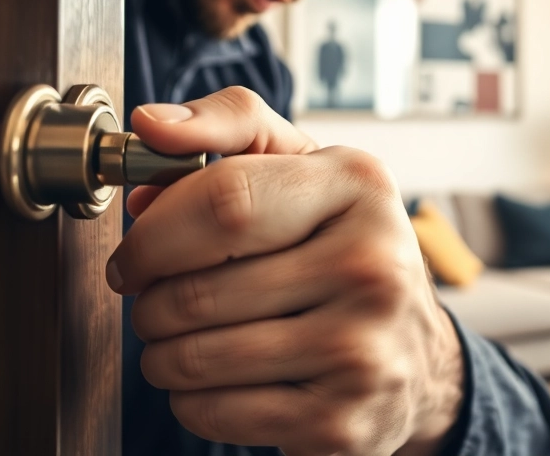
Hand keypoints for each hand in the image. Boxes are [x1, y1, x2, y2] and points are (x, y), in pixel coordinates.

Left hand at [107, 87, 463, 455]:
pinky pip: (214, 411)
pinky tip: (218, 380)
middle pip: (199, 290)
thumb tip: (150, 125)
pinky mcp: (341, 423)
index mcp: (359, 187)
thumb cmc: (341, 247)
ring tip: (181, 340)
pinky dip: (190, 400)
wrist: (416, 355)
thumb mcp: (303, 168)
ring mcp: (361, 350)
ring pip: (196, 357)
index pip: (224, 202)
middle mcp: (373, 265)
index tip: (133, 256)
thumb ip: (228, 128)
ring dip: (161, 354)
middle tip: (155, 302)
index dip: (154, 234)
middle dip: (150, 303)